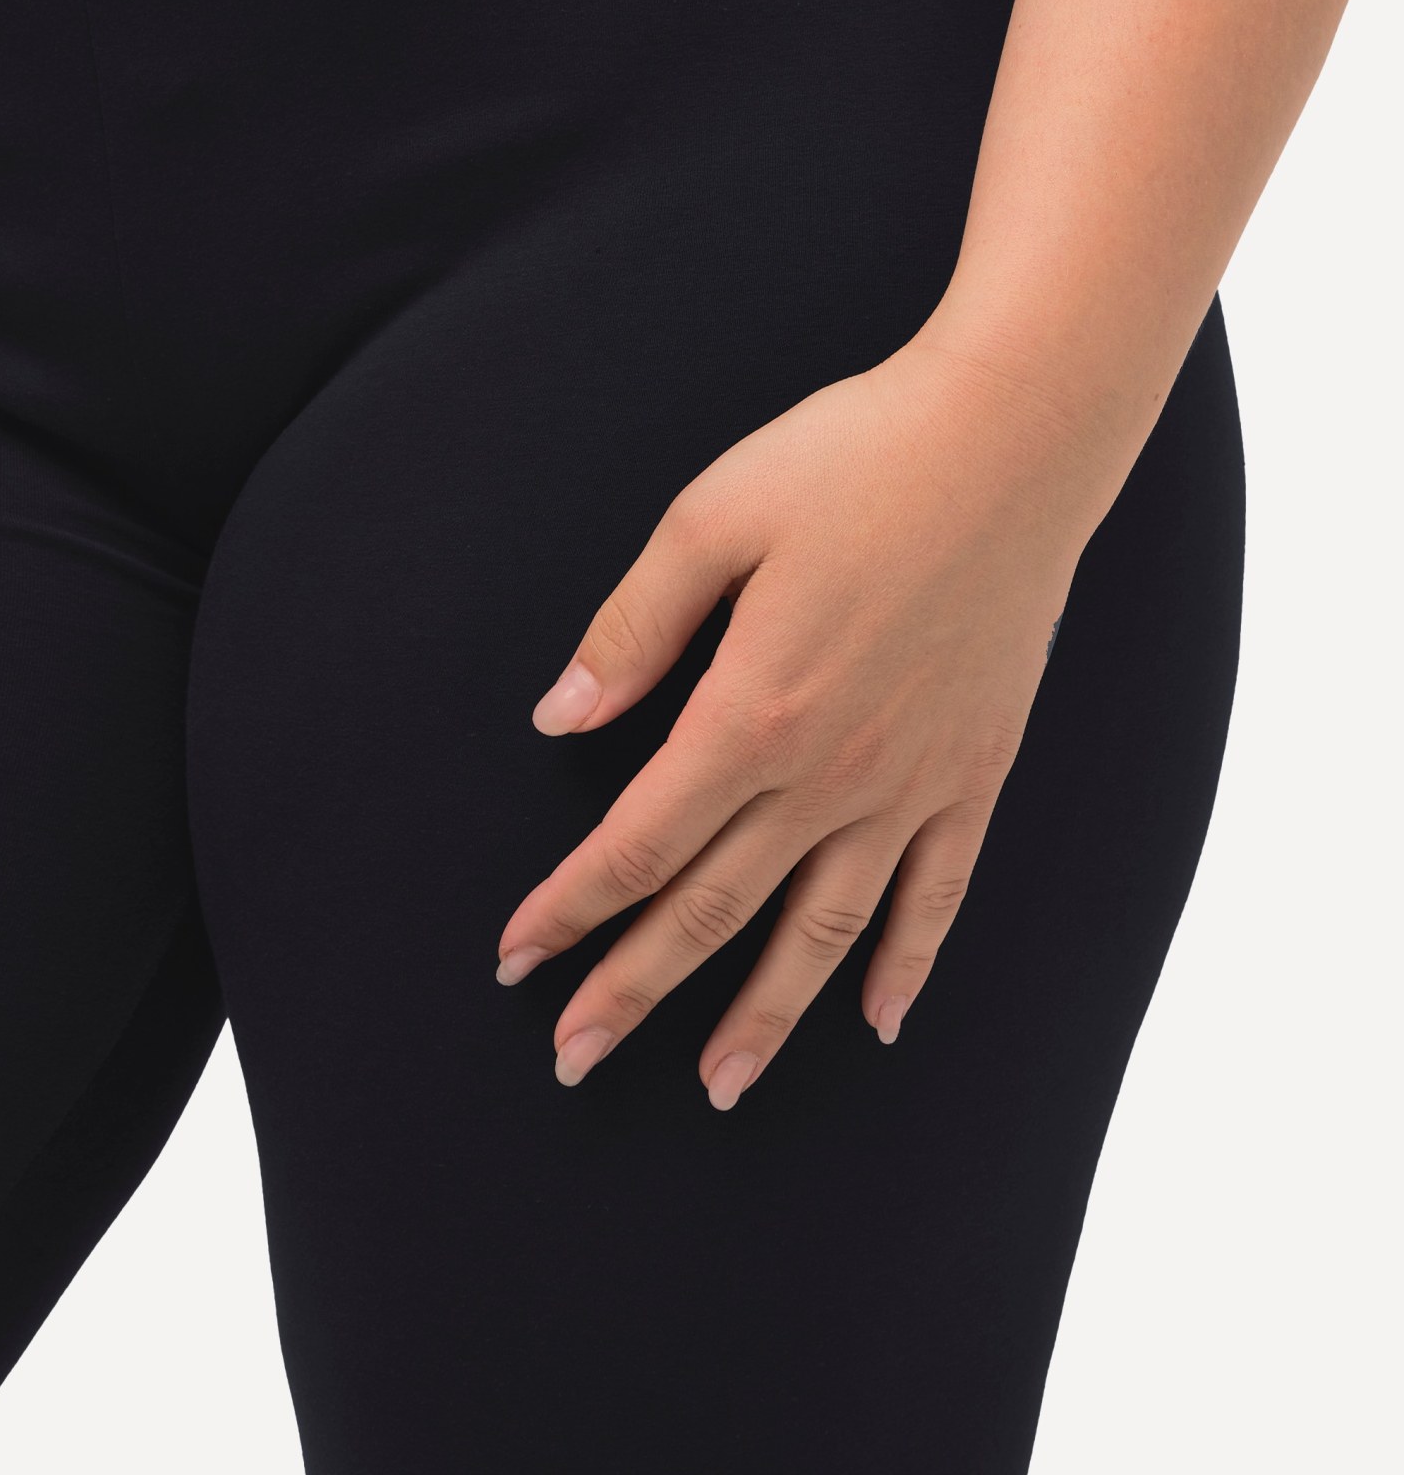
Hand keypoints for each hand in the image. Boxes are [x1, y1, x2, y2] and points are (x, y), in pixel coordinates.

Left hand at [495, 323, 1100, 1109]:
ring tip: (714, 1086)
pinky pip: (936, 896)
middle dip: (633, 989)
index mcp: (750, 710)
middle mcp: (829, 771)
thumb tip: (560, 719)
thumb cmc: (853, 460)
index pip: (636, 842)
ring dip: (762, 1016)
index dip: (568, 908)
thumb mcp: (712, 518)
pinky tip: (878, 1020)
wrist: (1010, 440)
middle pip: (712, 909)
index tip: (516, 960)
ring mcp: (910, 782)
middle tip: (574, 1057)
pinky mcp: (973, 771)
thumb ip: (633, 628)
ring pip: (821, 931)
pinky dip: (906, 966)